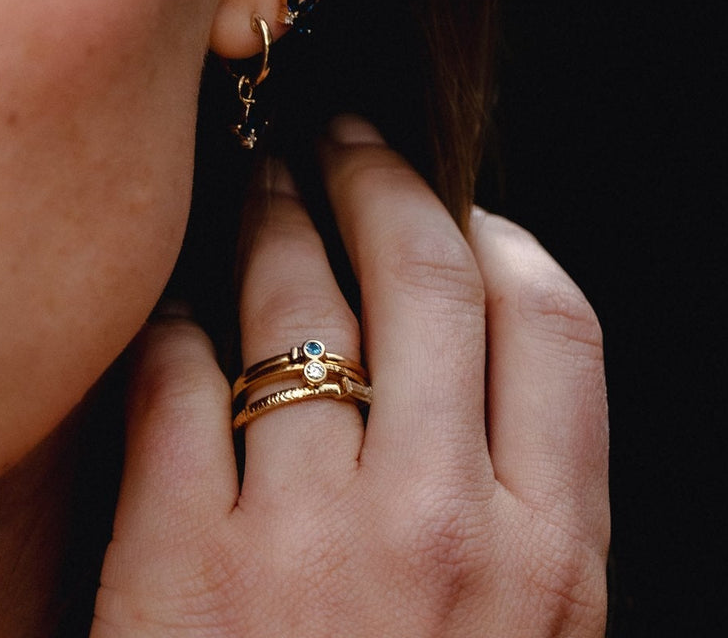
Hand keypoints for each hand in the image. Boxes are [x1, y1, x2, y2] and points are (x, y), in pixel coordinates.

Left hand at [91, 117, 608, 636]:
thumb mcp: (521, 634)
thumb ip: (518, 492)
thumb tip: (468, 327)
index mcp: (550, 555)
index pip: (552, 320)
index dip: (498, 232)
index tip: (455, 201)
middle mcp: (442, 530)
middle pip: (422, 276)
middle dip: (381, 178)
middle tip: (343, 140)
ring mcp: (306, 543)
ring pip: (292, 301)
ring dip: (272, 216)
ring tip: (259, 182)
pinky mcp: (180, 565)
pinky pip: (177, 373)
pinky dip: (175, 318)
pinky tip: (177, 302)